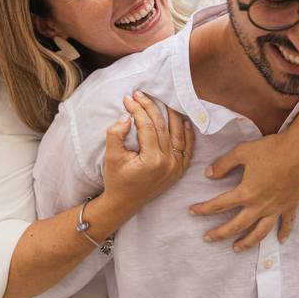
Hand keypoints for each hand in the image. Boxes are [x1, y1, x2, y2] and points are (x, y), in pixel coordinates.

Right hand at [101, 91, 194, 214]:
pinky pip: (187, 148)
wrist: (124, 202)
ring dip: (171, 115)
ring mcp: (176, 167)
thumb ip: (115, 134)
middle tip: (140, 94)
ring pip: (177, 134)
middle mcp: (168, 163)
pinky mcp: (179, 170)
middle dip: (150, 107)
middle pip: (161, 127)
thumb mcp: (111, 157)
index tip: (129, 98)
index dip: (138, 109)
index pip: (147, 126)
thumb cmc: (116, 179)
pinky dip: (186, 133)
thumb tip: (126, 116)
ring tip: (162, 100)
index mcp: (152, 160)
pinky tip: (183, 120)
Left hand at [189, 132, 298, 251]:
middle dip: (220, 233)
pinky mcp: (291, 205)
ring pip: (260, 232)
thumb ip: (224, 164)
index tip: (192, 212)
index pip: (220, 204)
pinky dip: (283, 232)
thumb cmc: (272, 149)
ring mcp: (277, 208)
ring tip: (236, 249)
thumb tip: (209, 174)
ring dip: (247, 242)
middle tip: (207, 238)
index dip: (204, 209)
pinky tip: (280, 241)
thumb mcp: (242, 152)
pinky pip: (286, 223)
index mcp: (246, 193)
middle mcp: (260, 206)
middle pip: (237, 225)